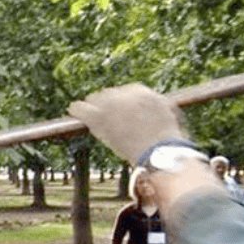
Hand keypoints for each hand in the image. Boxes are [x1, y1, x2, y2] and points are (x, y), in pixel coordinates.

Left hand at [68, 84, 189, 163]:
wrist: (158, 151)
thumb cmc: (168, 143)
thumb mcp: (172, 119)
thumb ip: (163, 112)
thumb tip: (164, 117)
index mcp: (145, 93)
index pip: (128, 91)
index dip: (122, 102)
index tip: (119, 109)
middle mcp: (126, 94)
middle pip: (111, 94)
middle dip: (108, 103)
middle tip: (104, 112)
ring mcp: (111, 105)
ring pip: (95, 99)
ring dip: (92, 104)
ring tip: (85, 109)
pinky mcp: (100, 117)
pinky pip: (83, 109)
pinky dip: (77, 109)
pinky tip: (72, 109)